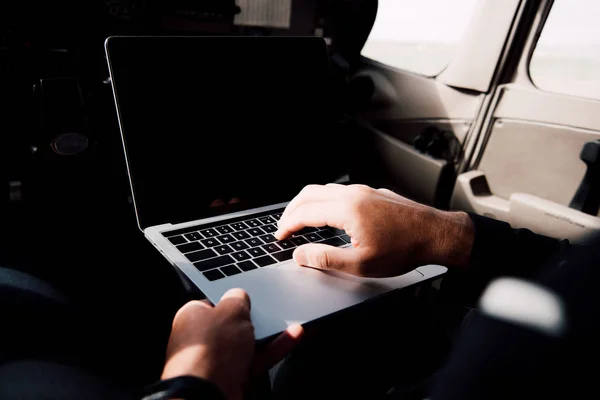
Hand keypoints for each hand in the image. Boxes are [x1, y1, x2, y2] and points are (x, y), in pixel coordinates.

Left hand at [161, 289, 303, 399]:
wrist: (208, 392)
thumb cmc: (210, 349)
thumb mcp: (231, 309)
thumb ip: (238, 298)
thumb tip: (240, 296)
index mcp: (191, 316)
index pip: (215, 302)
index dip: (233, 298)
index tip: (250, 295)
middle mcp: (202, 339)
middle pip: (234, 323)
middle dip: (255, 318)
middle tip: (270, 309)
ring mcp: (217, 360)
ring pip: (249, 342)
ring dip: (270, 333)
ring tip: (289, 322)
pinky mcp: (233, 377)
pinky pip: (258, 358)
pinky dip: (274, 348)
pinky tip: (291, 337)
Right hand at [274, 184, 473, 277]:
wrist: (437, 234)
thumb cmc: (404, 249)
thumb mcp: (361, 264)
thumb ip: (326, 259)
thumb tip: (301, 255)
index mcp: (346, 209)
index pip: (305, 212)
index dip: (288, 225)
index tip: (280, 236)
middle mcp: (353, 194)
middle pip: (310, 194)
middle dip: (292, 210)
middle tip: (284, 227)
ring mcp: (364, 191)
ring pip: (325, 189)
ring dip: (307, 203)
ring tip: (300, 219)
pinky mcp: (373, 193)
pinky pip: (340, 191)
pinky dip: (324, 200)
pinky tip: (328, 214)